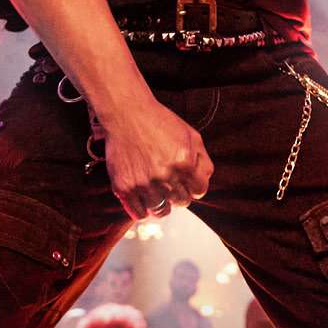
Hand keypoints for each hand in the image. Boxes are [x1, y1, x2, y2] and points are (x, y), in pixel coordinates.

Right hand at [101, 96, 212, 221]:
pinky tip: (144, 199)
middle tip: (170, 183)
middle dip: (179, 193)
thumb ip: (203, 160)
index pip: (199, 191)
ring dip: (162, 204)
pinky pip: (139, 213)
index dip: (194, 186)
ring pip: (161, 211)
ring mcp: (143, 184)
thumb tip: (203, 182)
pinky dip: (144, 210)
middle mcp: (165, 176)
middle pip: (181, 202)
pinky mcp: (124, 187)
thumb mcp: (190, 135)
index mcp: (184, 162)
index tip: (187, 182)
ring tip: (158, 193)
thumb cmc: (159, 122)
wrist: (126, 114)